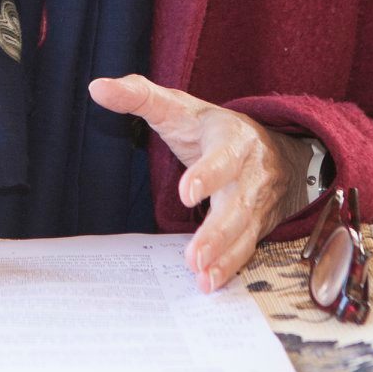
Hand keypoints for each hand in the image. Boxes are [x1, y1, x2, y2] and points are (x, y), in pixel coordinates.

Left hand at [89, 73, 311, 292]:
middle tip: (193, 256)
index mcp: (231, 138)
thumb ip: (139, 95)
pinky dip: (230, 266)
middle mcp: (250, 171)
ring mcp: (257, 201)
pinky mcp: (258, 224)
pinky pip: (247, 247)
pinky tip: (210, 283)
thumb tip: (97, 88)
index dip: (208, 174)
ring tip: (201, 277)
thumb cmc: (210, 127)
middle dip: (217, 231)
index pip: (222, 155)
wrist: (275, 147)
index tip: (186, 193)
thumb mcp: (179, 106)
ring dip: (224, 256)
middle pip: (237, 202)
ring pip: (244, 230)